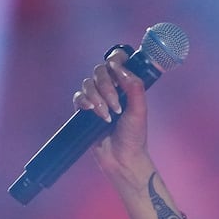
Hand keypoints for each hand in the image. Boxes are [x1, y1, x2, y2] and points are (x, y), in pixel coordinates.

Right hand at [72, 47, 151, 179]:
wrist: (121, 158)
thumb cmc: (134, 137)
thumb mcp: (139, 111)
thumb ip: (135, 88)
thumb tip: (120, 68)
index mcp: (127, 87)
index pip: (118, 62)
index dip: (115, 59)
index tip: (115, 66)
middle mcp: (112, 89)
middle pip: (100, 70)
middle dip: (106, 86)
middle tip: (116, 105)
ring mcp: (97, 98)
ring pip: (88, 83)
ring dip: (97, 97)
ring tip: (107, 115)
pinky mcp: (85, 109)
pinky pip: (79, 96)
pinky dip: (84, 101)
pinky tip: (92, 111)